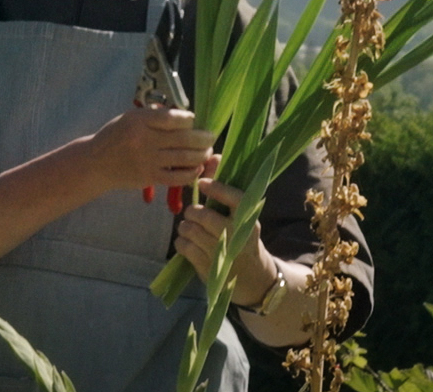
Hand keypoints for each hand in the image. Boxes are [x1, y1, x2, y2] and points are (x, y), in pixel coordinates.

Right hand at [85, 106, 214, 192]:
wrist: (96, 163)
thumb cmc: (115, 137)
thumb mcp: (130, 118)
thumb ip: (154, 115)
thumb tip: (184, 116)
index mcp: (139, 121)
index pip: (173, 118)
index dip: (189, 119)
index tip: (194, 120)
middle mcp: (144, 140)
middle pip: (184, 138)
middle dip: (204, 138)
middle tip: (211, 137)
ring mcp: (148, 160)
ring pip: (185, 158)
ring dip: (201, 155)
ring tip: (207, 152)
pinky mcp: (149, 177)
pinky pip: (177, 177)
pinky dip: (191, 173)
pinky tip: (196, 168)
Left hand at [173, 161, 278, 305]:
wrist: (251, 276)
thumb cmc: (241, 235)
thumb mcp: (240, 213)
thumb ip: (224, 184)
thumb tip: (213, 155)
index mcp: (248, 219)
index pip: (234, 198)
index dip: (216, 188)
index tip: (201, 182)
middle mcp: (236, 235)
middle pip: (203, 215)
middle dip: (193, 212)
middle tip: (194, 214)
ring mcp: (221, 253)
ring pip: (189, 230)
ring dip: (185, 226)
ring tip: (192, 228)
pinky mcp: (207, 268)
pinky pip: (183, 246)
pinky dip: (181, 242)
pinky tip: (189, 243)